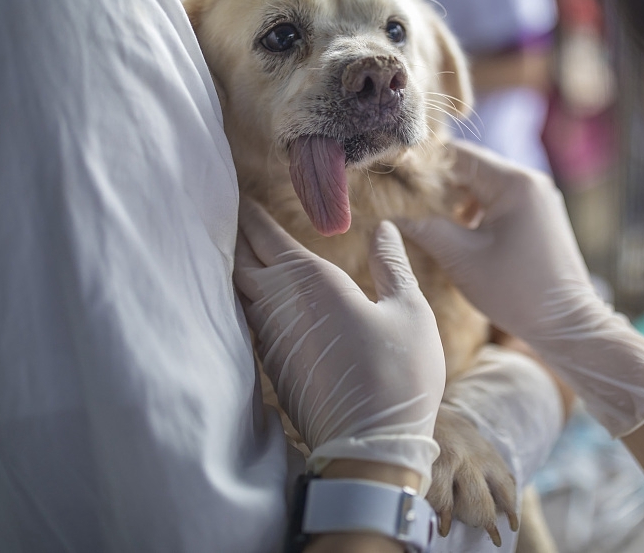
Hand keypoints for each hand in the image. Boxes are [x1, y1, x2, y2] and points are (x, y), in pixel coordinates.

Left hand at [235, 199, 445, 490]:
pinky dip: (251, 301)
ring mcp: (270, 340)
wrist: (368, 449)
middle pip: (240, 261)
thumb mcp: (409, 312)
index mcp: (308, 281)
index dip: (250, 213)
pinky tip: (265, 301)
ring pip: (242, 293)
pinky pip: (252, 321)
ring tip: (245, 250)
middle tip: (234, 215)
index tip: (240, 194)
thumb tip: (383, 229)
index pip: (264, 235)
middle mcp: (278, 306)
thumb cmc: (397, 375)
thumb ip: (392, 265)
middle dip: (236, 235)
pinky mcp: (273, 367)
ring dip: (240, 269)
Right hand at [399, 142, 643, 436]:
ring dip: (456, 200)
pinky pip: (498, 201)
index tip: (395, 181)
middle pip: (472, 168)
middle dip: (438, 185)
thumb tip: (389, 215)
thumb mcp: (461, 258)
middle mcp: (530, 181)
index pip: (458, 155)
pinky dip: (475, 212)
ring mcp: (538, 198)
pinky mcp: (539, 216)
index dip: (424, 167)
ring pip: (484, 186)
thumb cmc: (514, 291)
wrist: (566, 324)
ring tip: (427, 220)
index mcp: (514, 182)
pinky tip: (456, 232)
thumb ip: (424, 228)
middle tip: (404, 202)